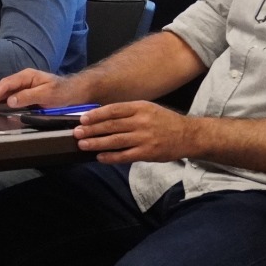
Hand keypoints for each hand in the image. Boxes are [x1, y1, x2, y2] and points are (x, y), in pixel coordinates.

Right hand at [0, 68, 69, 113]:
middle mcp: (23, 80)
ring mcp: (24, 87)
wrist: (76, 92)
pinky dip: (0, 103)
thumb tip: (9, 101)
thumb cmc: (64, 92)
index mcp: (26, 76)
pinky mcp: (26, 94)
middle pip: (1, 88)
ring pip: (4, 93)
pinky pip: (10, 98)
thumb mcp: (47, 95)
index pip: (5, 85)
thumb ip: (28, 96)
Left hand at [72, 101, 197, 163]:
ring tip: (83, 145)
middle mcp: (142, 121)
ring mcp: (145, 138)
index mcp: (140, 107)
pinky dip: (111, 157)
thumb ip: (128, 112)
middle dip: (91, 130)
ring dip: (97, 143)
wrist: (189, 135)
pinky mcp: (148, 153)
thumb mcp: (148, 109)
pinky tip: (100, 157)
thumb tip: (101, 116)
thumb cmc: (164, 121)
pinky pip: (125, 156)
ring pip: (115, 141)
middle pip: (111, 125)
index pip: (113, 110)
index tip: (82, 119)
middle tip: (76, 133)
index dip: (96, 115)